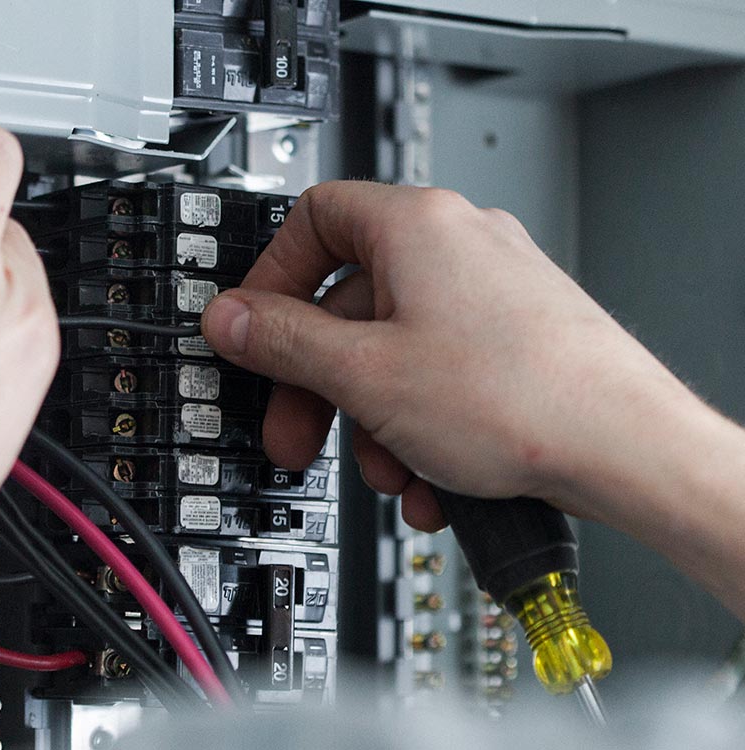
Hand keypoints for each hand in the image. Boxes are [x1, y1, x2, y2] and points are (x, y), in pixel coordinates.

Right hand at [202, 181, 698, 530]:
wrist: (630, 450)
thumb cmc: (521, 398)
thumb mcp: (365, 374)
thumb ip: (282, 342)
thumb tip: (231, 319)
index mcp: (415, 225)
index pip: (312, 220)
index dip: (270, 278)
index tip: (254, 332)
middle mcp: (458, 245)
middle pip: (349, 302)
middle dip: (318, 382)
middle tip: (298, 431)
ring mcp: (491, 292)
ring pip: (393, 350)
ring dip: (373, 420)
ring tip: (388, 471)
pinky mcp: (514, 339)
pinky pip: (438, 373)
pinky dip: (419, 424)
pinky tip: (428, 478)